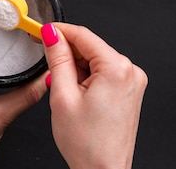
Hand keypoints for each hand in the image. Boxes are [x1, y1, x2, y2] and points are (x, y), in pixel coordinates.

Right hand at [41, 22, 147, 168]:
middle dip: (68, 52)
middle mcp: (131, 71)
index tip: (42, 30)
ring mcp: (133, 81)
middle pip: (91, 47)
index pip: (84, 35)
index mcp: (117, 69)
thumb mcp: (63, 96)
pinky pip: (105, 72)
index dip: (59, 30)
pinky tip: (78, 93)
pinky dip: (88, 76)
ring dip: (77, 67)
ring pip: (97, 60)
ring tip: (65, 90)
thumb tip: (53, 35)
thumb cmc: (88, 144)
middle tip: (46, 61)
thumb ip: (58, 59)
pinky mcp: (130, 90)